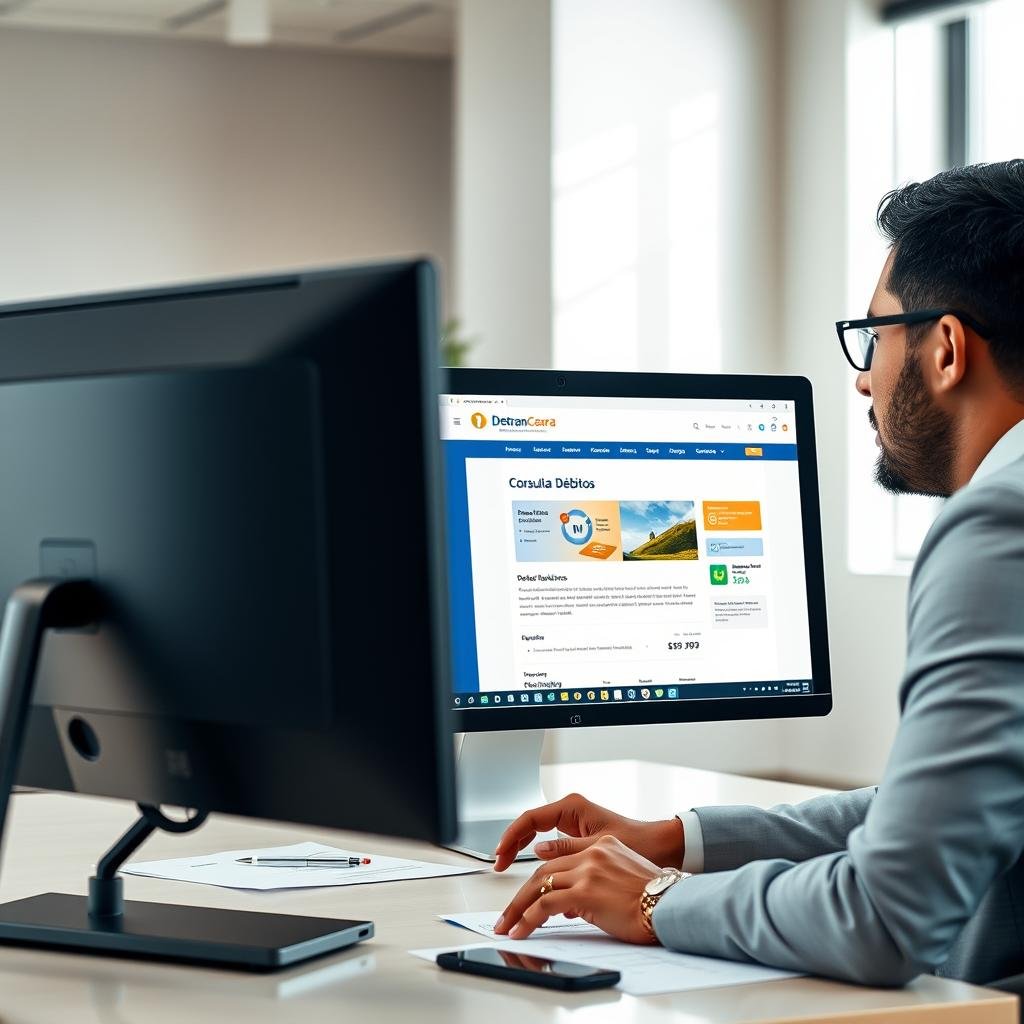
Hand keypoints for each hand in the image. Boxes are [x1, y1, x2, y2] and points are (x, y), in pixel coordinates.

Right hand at [493, 792, 683, 871]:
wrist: (661, 848)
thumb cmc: (638, 843)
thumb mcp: (598, 848)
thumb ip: (567, 850)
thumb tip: (538, 853)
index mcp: (572, 808)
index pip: (530, 818)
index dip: (511, 837)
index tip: (500, 854)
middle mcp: (571, 813)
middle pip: (530, 826)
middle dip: (512, 844)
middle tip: (499, 864)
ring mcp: (574, 824)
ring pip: (538, 836)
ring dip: (523, 852)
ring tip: (509, 869)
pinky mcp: (580, 838)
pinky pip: (552, 846)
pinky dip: (541, 859)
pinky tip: (536, 876)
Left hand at [493, 835, 660, 943]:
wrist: (671, 905)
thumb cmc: (655, 900)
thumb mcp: (623, 878)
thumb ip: (596, 879)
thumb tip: (568, 904)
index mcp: (603, 845)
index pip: (561, 857)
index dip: (541, 876)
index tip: (527, 892)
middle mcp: (593, 852)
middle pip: (544, 870)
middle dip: (521, 895)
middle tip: (508, 914)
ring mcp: (587, 870)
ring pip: (539, 885)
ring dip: (518, 908)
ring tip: (507, 925)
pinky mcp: (584, 891)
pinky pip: (545, 904)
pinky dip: (528, 919)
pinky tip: (520, 930)